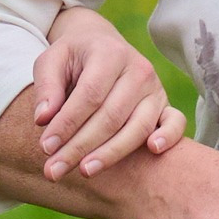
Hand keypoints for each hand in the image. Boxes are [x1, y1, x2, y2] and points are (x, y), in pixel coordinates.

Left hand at [21, 5, 184, 181]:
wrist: (102, 46)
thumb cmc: (74, 58)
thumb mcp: (52, 60)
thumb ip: (46, 86)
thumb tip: (43, 119)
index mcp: (110, 53)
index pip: (89, 95)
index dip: (67, 124)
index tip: (45, 147)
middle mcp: (139, 70)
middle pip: (111, 116)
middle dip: (80, 147)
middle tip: (54, 170)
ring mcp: (156, 89)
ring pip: (138, 127)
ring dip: (110, 154)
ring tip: (84, 172)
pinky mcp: (166, 105)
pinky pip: (176, 123)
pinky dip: (168, 137)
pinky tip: (152, 150)